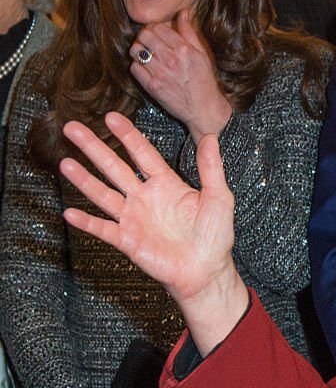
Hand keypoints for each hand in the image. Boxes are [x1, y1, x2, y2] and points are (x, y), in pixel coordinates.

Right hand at [60, 112, 247, 352]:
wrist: (206, 271)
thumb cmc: (215, 235)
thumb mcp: (218, 197)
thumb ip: (211, 168)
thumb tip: (212, 136)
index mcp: (166, 183)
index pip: (142, 153)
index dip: (127, 135)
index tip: (110, 116)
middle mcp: (145, 197)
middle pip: (114, 167)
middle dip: (93, 147)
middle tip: (72, 128)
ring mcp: (133, 218)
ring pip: (103, 194)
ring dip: (84, 179)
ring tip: (64, 162)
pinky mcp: (128, 241)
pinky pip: (103, 229)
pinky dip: (87, 222)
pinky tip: (69, 212)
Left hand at [130, 9, 231, 142]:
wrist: (204, 109)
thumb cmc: (204, 81)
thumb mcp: (202, 54)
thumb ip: (190, 32)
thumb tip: (183, 13)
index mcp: (184, 49)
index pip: (158, 27)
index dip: (155, 28)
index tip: (156, 34)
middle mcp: (171, 59)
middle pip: (144, 36)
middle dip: (145, 37)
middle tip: (149, 43)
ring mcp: (160, 73)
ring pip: (136, 51)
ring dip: (138, 51)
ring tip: (146, 55)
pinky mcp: (152, 87)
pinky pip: (134, 68)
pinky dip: (137, 66)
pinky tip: (146, 69)